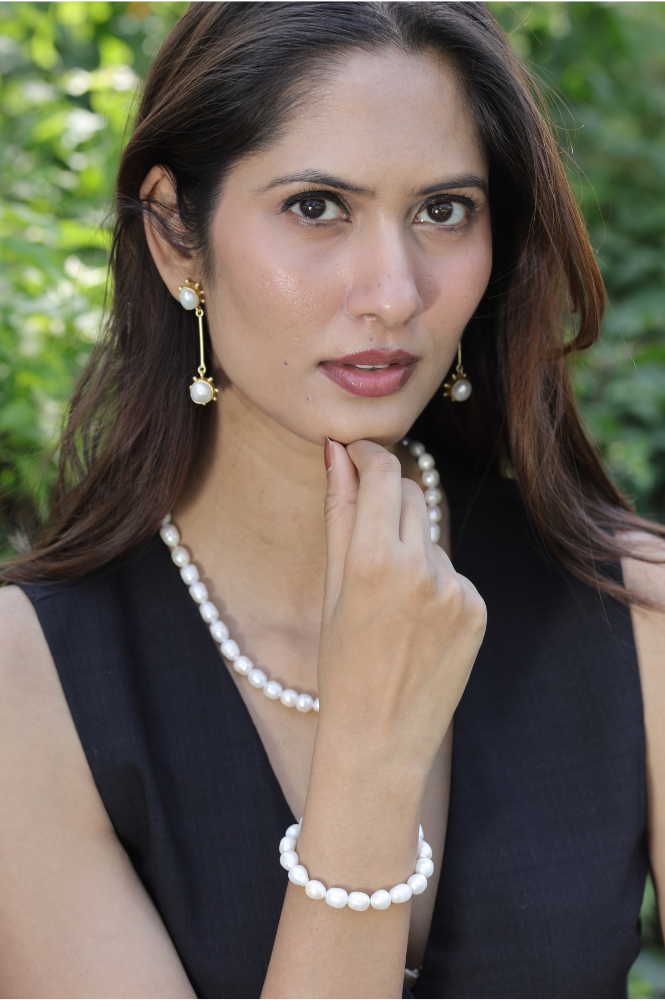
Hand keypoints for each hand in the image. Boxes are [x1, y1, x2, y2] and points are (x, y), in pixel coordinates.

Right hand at [317, 439, 485, 777]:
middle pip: (413, 492)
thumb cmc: (341, 666)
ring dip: (412, 545)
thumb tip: (337, 454)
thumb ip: (339, 514)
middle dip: (389, 494)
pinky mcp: (477, 608)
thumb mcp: (332, 589)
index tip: (360, 454)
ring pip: (432, 535)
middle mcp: (421, 568)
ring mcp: (456, 589)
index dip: (370, 454)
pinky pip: (453, 572)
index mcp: (373, 561)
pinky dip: (435, 581)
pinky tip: (417, 622)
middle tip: (367, 525)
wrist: (380, 737)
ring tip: (390, 600)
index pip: (384, 473)